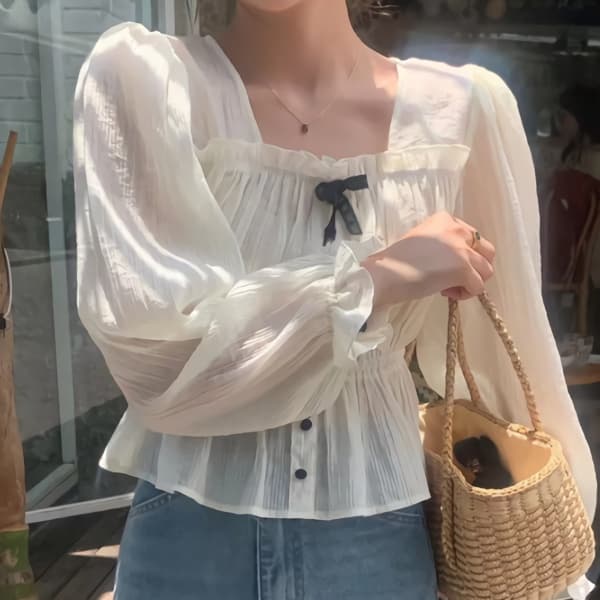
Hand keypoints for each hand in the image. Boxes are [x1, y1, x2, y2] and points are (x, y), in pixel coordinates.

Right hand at [362, 212, 494, 307]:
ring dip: (471, 282)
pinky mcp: (463, 269)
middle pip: (486, 250)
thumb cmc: (395, 261)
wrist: (385, 274)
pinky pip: (478, 287)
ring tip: (449, 288)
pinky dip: (465, 294)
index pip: (471, 236)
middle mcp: (457, 229)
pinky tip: (446, 293)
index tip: (445, 265)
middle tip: (457, 278)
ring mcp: (462, 249)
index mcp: (445, 219)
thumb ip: (441, 244)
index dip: (463, 254)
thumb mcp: (421, 240)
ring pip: (486, 270)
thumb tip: (453, 263)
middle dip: (476, 266)